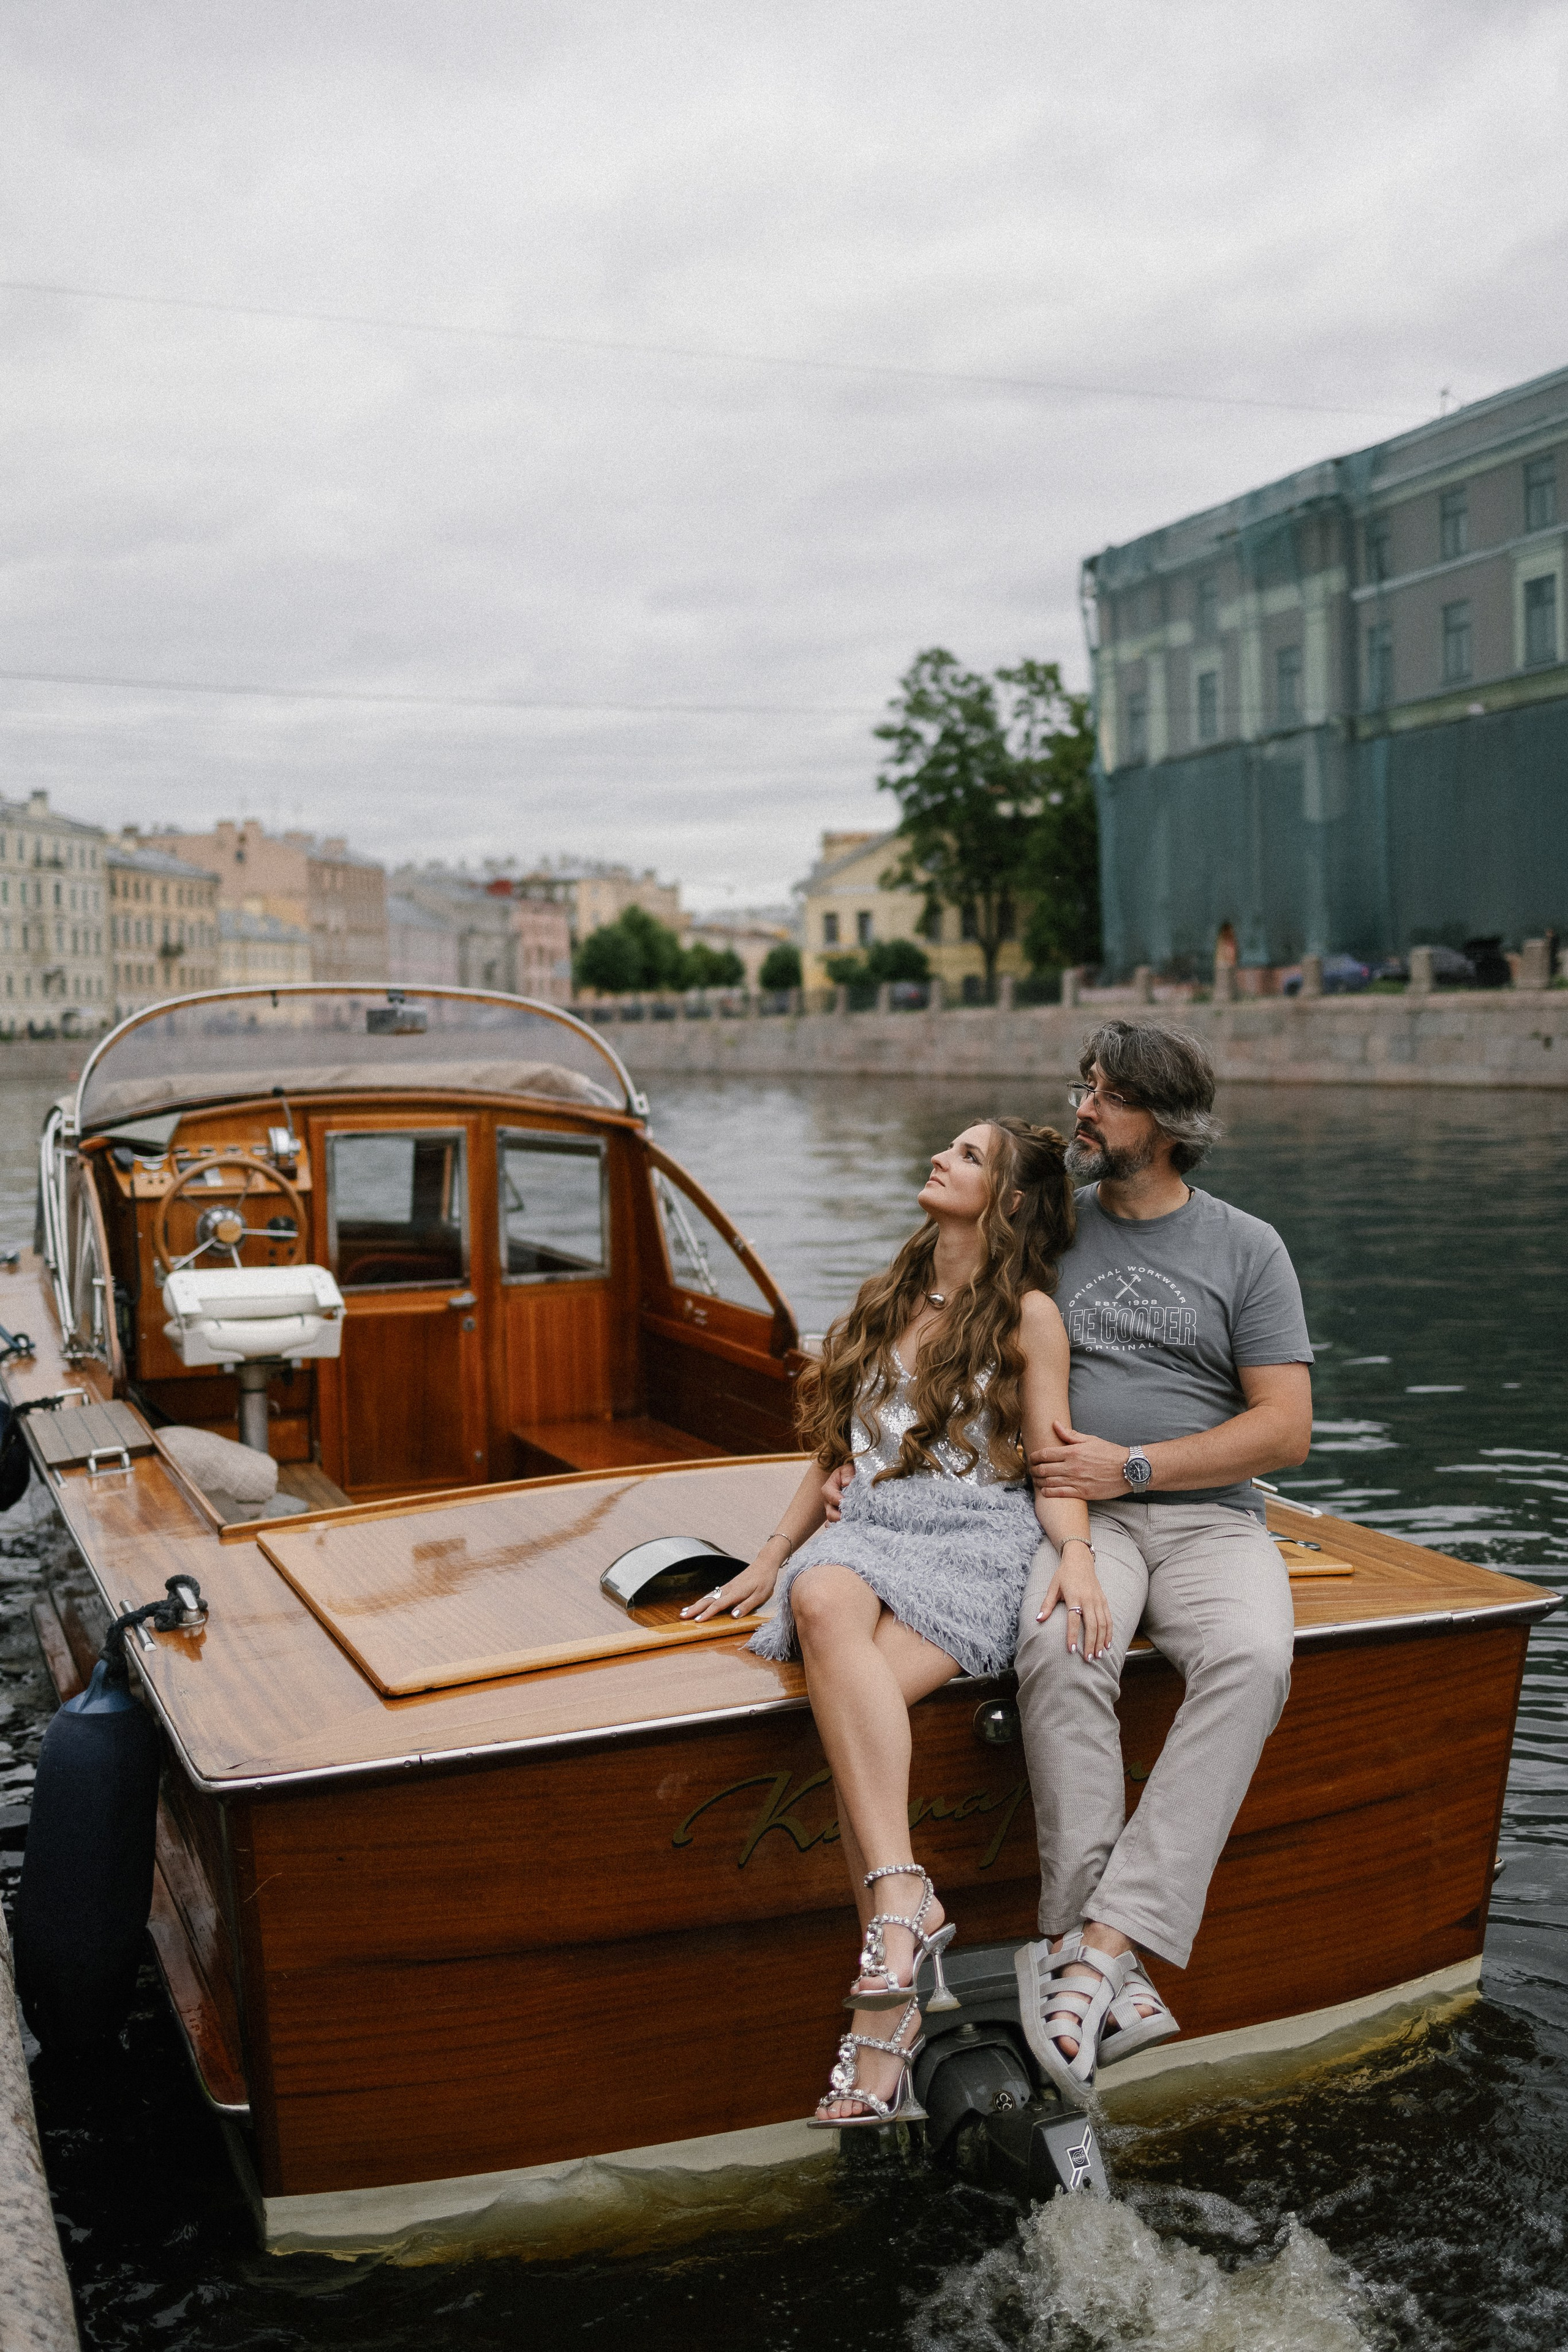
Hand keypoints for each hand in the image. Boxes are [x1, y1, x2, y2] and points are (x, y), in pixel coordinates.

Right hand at [679, 1542, 784, 1622]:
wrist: (765, 1564)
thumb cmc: (764, 1581)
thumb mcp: (760, 1596)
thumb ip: (746, 1606)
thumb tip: (733, 1616)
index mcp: (736, 1593)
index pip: (718, 1605)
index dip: (707, 1614)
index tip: (697, 1621)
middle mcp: (728, 1589)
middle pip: (708, 1600)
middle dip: (694, 1609)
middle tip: (682, 1616)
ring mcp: (727, 1586)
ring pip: (708, 1596)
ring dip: (696, 1604)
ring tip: (685, 1611)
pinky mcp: (728, 1586)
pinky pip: (712, 1593)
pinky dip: (703, 1599)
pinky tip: (699, 1603)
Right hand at [821, 1460, 852, 1523]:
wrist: (857, 1478)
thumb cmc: (852, 1472)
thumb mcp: (849, 1469)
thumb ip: (847, 1474)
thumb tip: (847, 1483)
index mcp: (830, 1487)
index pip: (828, 1493)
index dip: (835, 1498)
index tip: (844, 1501)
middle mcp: (830, 1501)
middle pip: (829, 1511)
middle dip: (836, 1516)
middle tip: (845, 1517)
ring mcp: (834, 1511)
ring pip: (833, 1520)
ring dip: (840, 1523)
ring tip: (849, 1525)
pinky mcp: (841, 1517)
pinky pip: (837, 1526)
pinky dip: (840, 1529)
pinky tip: (847, 1531)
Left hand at [1031, 1419, 1138, 1502]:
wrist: (1127, 1469)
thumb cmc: (1109, 1453)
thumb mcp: (1090, 1440)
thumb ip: (1070, 1434)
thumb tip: (1054, 1424)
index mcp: (1073, 1452)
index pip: (1045, 1454)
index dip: (1034, 1457)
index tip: (1031, 1458)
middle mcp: (1072, 1467)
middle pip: (1043, 1469)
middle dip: (1034, 1469)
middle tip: (1031, 1470)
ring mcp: (1076, 1481)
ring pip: (1049, 1482)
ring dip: (1039, 1482)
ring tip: (1036, 1480)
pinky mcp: (1082, 1493)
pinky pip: (1060, 1494)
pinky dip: (1049, 1493)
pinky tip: (1045, 1491)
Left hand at [1034, 1544, 1112, 1659]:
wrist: (1080, 1560)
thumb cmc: (1064, 1574)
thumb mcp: (1053, 1587)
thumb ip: (1047, 1604)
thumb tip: (1038, 1619)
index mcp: (1074, 1596)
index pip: (1073, 1620)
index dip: (1072, 1635)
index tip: (1071, 1650)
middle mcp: (1088, 1599)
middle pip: (1092, 1625)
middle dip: (1090, 1643)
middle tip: (1087, 1658)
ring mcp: (1098, 1600)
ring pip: (1103, 1624)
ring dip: (1101, 1640)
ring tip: (1098, 1655)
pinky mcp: (1104, 1600)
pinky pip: (1109, 1618)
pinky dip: (1109, 1632)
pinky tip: (1107, 1643)